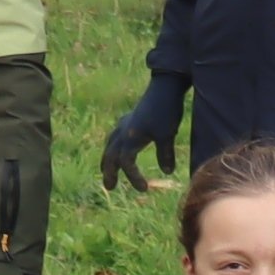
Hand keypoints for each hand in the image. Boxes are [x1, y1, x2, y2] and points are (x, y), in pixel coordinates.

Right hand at [102, 72, 189, 190]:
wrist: (166, 85)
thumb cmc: (167, 110)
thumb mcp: (167, 134)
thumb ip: (165, 154)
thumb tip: (167, 172)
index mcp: (130, 137)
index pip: (125, 162)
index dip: (132, 177)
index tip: (144, 189)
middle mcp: (123, 131)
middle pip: (111, 155)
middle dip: (109, 172)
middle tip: (110, 187)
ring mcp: (125, 123)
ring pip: (110, 144)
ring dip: (108, 159)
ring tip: (107, 170)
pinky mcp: (130, 118)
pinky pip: (115, 135)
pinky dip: (114, 145)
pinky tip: (117, 146)